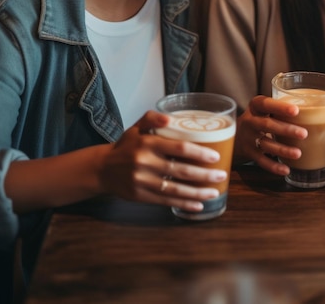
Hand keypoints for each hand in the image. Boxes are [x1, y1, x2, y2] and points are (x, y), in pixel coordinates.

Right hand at [99, 110, 227, 214]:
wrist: (102, 169)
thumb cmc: (126, 146)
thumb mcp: (136, 127)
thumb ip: (153, 118)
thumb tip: (170, 119)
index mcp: (148, 143)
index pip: (179, 148)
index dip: (199, 153)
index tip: (215, 156)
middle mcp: (145, 163)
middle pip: (181, 171)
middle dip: (204, 175)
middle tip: (222, 175)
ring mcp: (142, 181)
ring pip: (175, 189)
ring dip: (198, 193)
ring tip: (214, 192)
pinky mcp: (140, 196)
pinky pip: (166, 201)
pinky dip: (183, 204)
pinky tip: (198, 205)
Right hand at [237, 95, 324, 175]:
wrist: (236, 134)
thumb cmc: (268, 117)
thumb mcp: (277, 109)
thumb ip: (305, 107)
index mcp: (257, 105)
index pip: (265, 102)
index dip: (279, 106)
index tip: (296, 110)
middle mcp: (250, 120)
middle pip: (266, 124)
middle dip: (285, 129)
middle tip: (304, 133)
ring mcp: (248, 138)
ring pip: (265, 144)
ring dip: (282, 149)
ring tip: (298, 153)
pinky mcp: (249, 153)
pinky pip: (261, 161)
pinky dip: (274, 166)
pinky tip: (287, 169)